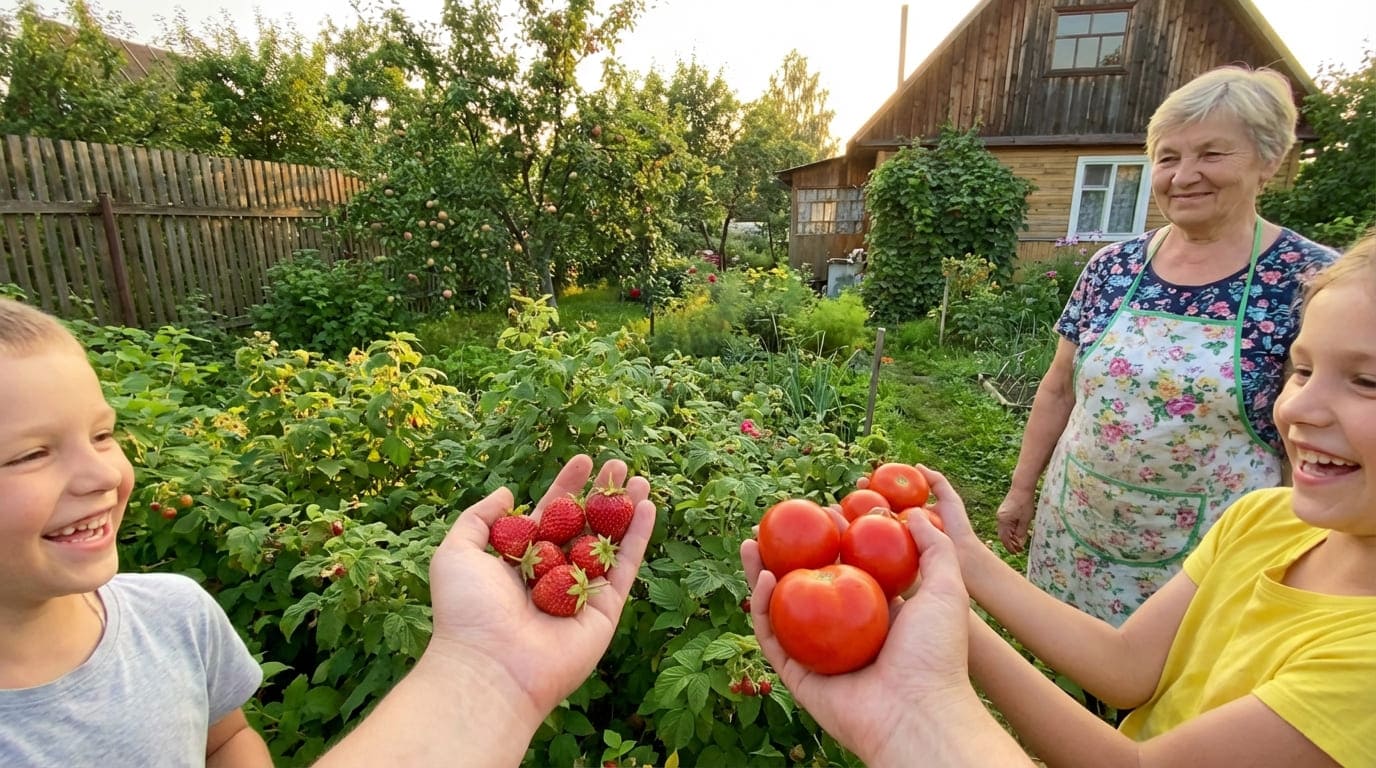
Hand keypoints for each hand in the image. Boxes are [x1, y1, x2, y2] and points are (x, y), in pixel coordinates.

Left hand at [423, 454, 655, 722]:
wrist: (490, 665)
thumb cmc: (467, 611)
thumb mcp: (457, 551)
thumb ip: (479, 518)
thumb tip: (506, 493)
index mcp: (520, 561)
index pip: (550, 515)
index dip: (566, 487)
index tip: (583, 460)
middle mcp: (553, 575)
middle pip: (584, 525)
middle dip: (601, 495)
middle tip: (618, 464)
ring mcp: (581, 593)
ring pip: (609, 544)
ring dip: (626, 511)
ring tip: (641, 480)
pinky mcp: (604, 610)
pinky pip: (624, 569)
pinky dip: (638, 539)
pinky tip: (648, 508)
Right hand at [742, 510, 973, 765]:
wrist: (919, 712)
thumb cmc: (936, 653)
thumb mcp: (947, 589)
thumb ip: (933, 548)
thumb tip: (915, 512)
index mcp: (875, 613)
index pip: (846, 567)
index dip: (830, 539)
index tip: (820, 511)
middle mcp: (842, 633)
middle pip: (806, 585)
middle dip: (786, 554)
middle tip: (772, 526)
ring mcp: (818, 654)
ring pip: (780, 610)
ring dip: (761, 575)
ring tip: (751, 543)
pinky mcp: (798, 675)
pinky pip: (773, 638)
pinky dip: (762, 609)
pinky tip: (764, 577)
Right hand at [995, 487, 1035, 553]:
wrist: (1021, 487)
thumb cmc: (1025, 503)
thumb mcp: (1025, 520)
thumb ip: (1021, 532)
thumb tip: (1019, 543)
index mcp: (1003, 521)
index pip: (1004, 538)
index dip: (1010, 547)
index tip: (1017, 552)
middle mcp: (999, 518)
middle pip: (1003, 535)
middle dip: (1010, 543)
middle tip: (1019, 549)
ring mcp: (1000, 514)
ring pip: (1004, 530)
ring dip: (1011, 537)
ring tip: (1020, 542)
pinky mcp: (1004, 512)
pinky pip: (1005, 524)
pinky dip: (1011, 530)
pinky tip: (1017, 532)